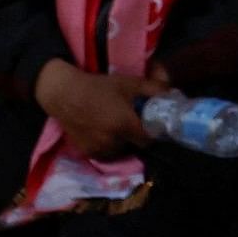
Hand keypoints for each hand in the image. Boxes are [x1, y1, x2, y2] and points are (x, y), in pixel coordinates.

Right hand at [32, 61, 165, 160]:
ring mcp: (97, 149)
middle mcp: (111, 141)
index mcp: (124, 125)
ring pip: (119, 151)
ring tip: (118, 126)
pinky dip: (108, 146)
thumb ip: (154, 88)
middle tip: (133, 122)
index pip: (148, 140)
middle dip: (137, 136)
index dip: (153, 133)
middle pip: (134, 145)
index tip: (152, 125)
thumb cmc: (99, 86)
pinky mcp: (86, 152)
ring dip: (122, 142)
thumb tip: (172, 93)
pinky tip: (104, 131)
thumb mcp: (129, 83)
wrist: (65, 94)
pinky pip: (104, 153)